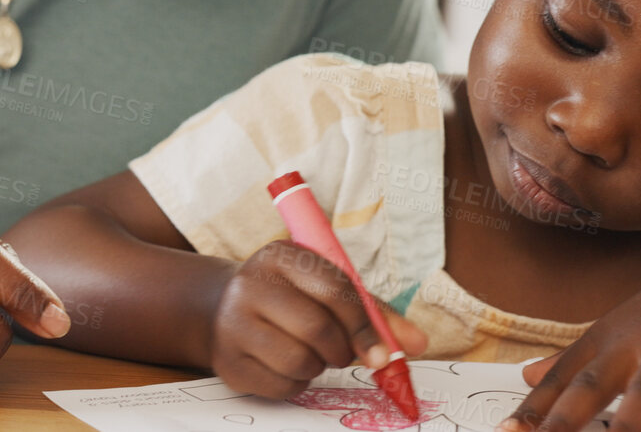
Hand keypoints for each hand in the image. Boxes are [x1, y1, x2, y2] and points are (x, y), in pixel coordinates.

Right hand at [210, 240, 427, 398]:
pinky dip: (296, 383)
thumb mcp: (327, 288)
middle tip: (343, 353)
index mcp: (281, 255)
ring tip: (310, 352)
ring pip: (299, 361)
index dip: (365, 326)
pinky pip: (280, 385)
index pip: (335, 289)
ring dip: (318, 366)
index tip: (383, 355)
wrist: (224, 307)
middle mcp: (250, 283)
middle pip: (317, 328)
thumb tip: (416, 343)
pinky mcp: (226, 360)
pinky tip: (286, 365)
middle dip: (342, 350)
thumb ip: (373, 314)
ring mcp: (232, 322)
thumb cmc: (291, 296)